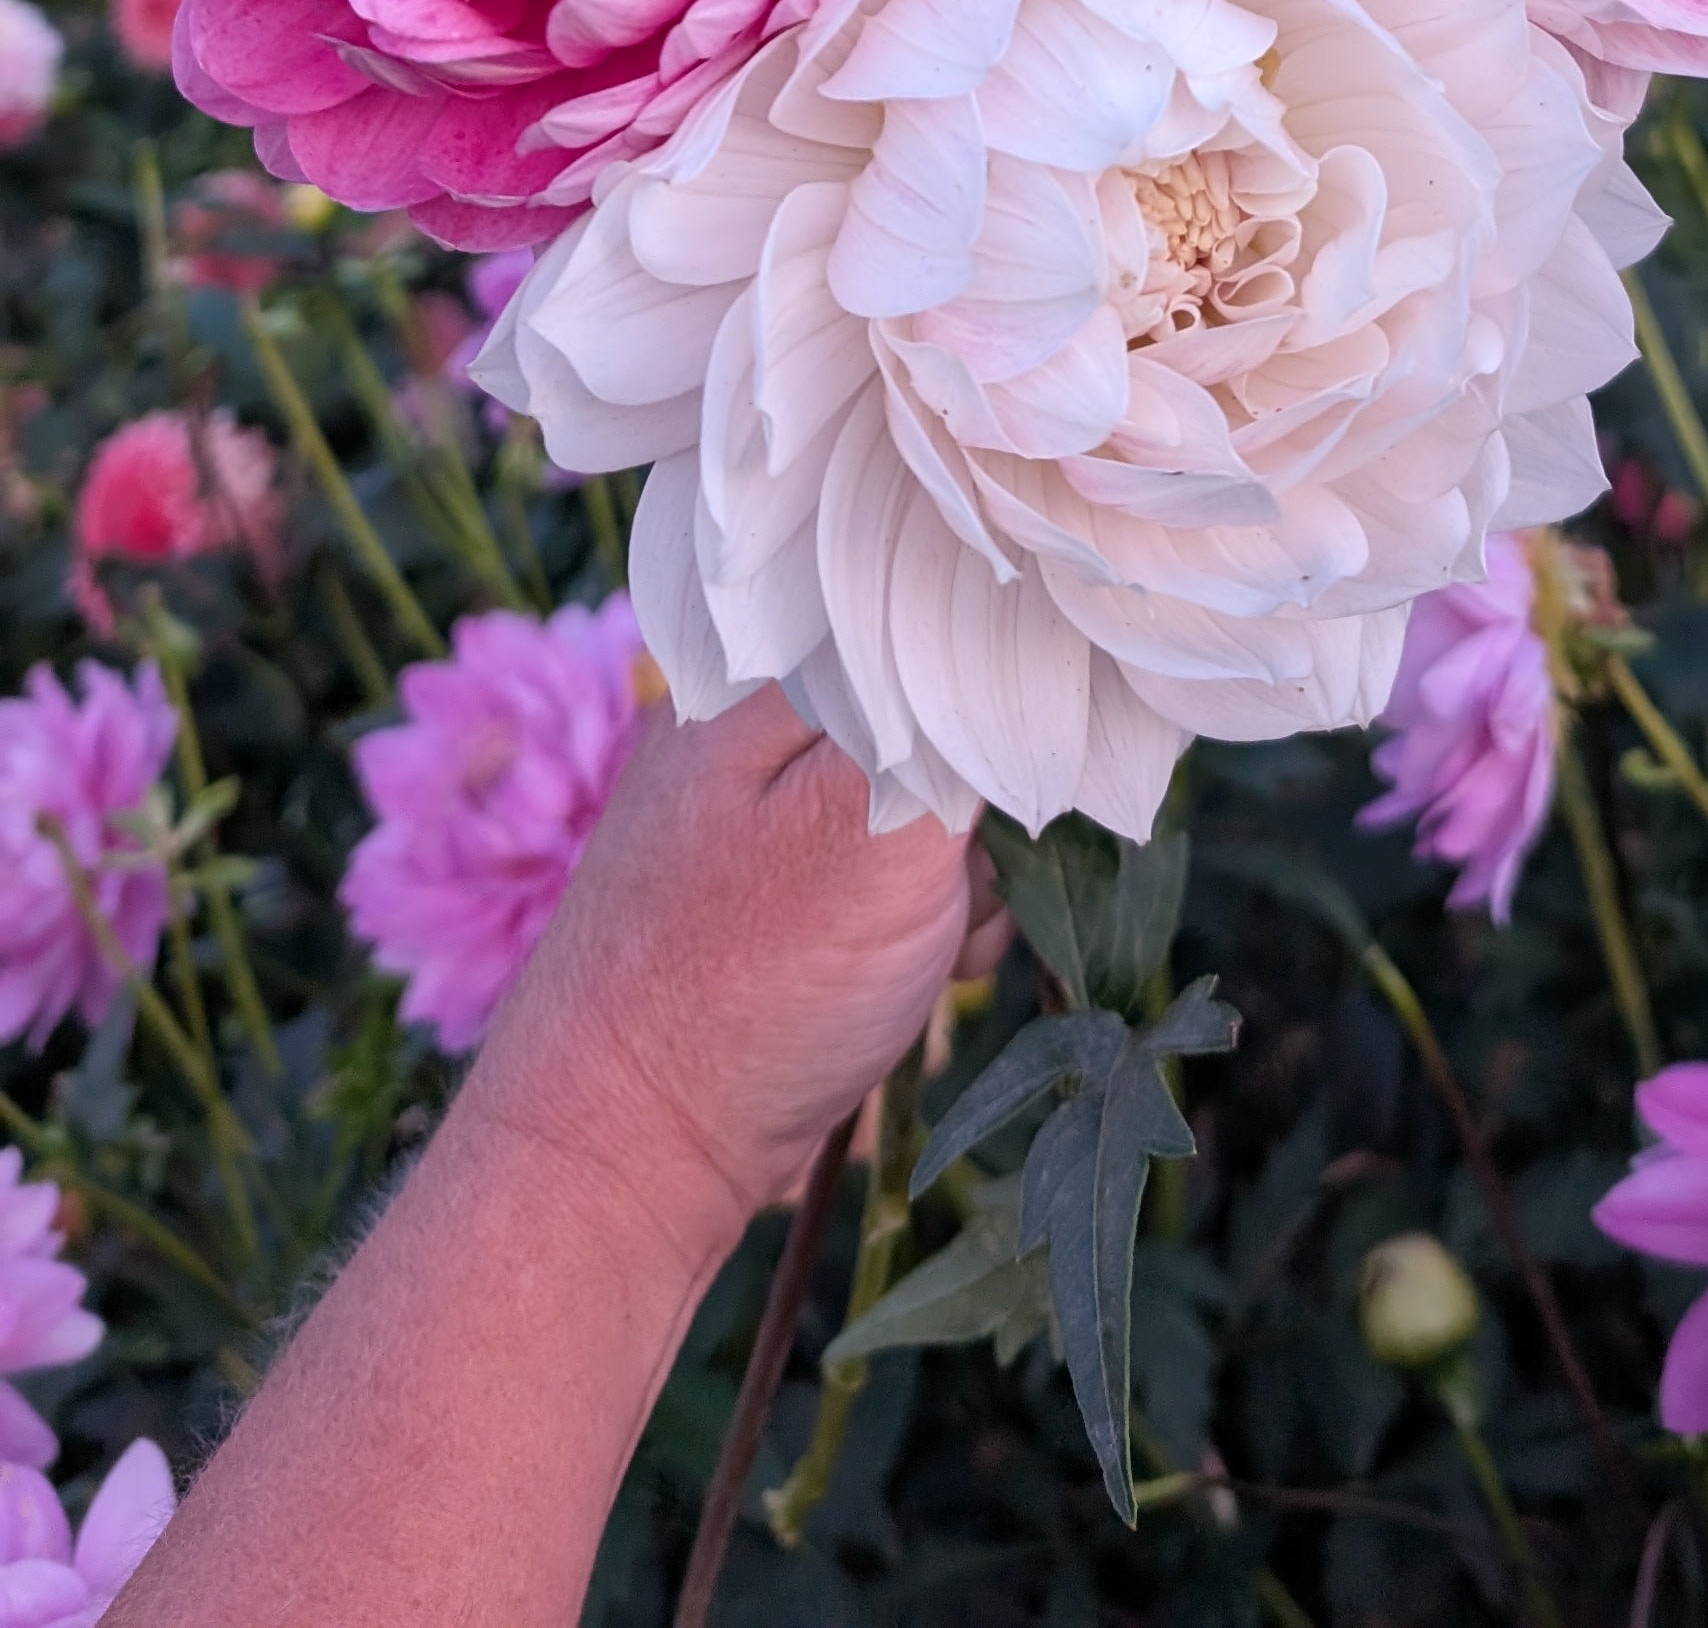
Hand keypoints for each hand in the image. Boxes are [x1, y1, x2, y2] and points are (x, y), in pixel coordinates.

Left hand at [466, 686, 995, 1283]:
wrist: (629, 1152)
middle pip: (942, 705)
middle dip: (985, 799)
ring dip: (966, 871)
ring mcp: (765, 800)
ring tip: (934, 942)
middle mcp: (755, 709)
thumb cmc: (746, 982)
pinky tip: (920, 971)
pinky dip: (930, 914)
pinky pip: (898, 860)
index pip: (931, 602)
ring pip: (931, 793)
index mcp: (763, 661)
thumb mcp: (879, 825)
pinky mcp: (782, 879)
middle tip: (961, 881)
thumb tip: (1029, 644)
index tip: (1026, 761)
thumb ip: (965, 721)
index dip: (1004, 676)